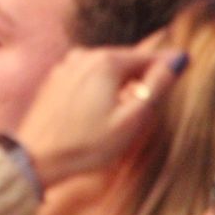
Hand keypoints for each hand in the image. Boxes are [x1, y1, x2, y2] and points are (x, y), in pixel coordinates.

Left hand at [16, 44, 186, 186]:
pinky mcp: (55, 80)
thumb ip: (156, 88)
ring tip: (124, 113)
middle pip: (127, 61)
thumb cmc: (86, 145)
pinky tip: (101, 112)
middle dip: (142, 79)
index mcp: (105, 62)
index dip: (166, 70)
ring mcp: (66, 66)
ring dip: (122, 85)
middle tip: (150, 106)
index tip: (179, 78)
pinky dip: (102, 88)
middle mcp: (83, 56)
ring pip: (107, 69)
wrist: (36, 158)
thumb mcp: (131, 120)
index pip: (149, 57)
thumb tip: (175, 61)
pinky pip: (89, 77)